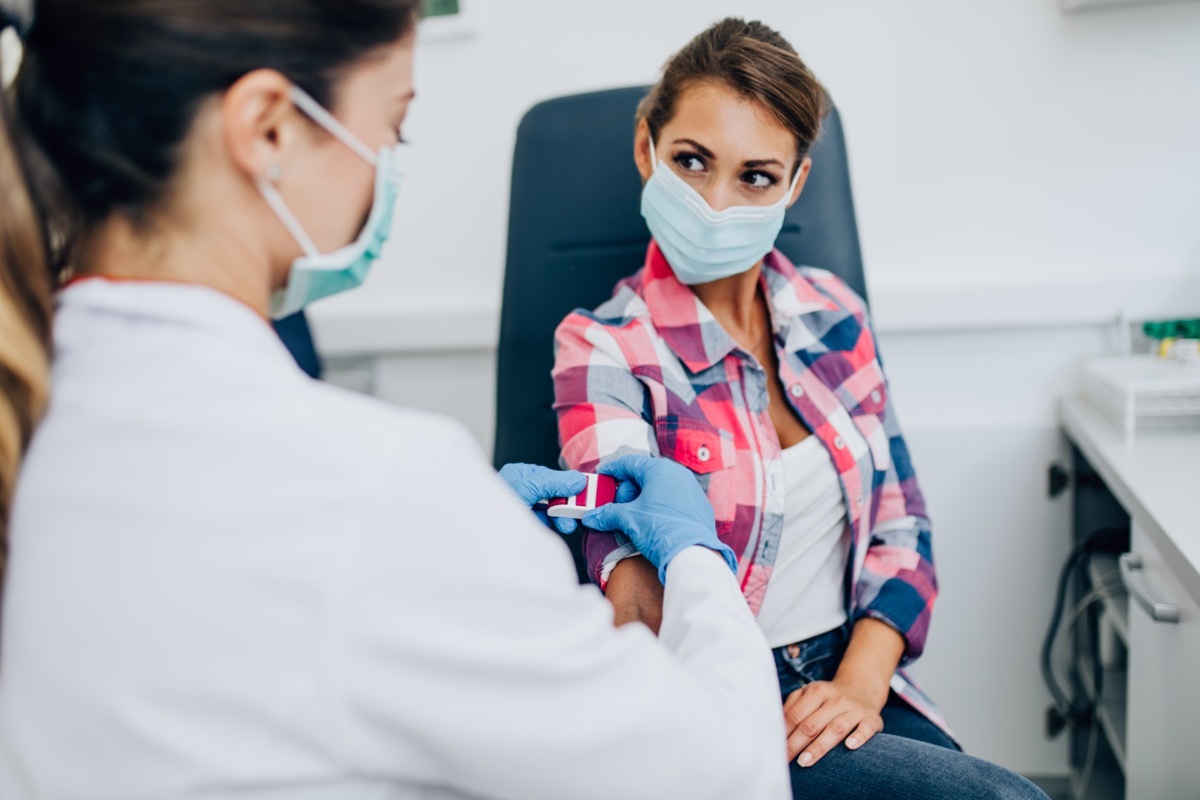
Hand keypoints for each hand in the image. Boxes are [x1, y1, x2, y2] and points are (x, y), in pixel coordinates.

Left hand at [497, 463, 587, 533]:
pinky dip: (553, 527)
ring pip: (549, 511)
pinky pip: (544, 525)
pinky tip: (557, 530)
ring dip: (561, 517)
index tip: (585, 490)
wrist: (475, 537)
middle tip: (578, 510)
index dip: (568, 483)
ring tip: (566, 525)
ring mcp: (522, 511)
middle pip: (552, 494)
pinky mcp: (523, 529)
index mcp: (518, 476)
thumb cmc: (491, 507)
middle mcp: (520, 491)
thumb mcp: (526, 489)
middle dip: (565, 503)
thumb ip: (552, 483)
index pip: (550, 476)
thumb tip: (577, 480)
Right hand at [581, 455, 736, 582]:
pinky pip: (674, 501)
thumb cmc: (660, 529)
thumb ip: (608, 514)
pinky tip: (654, 524)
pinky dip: (659, 507)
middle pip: (644, 475)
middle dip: (627, 490)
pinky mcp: (699, 507)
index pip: (629, 462)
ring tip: (634, 518)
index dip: (611, 470)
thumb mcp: (629, 519)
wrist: (692, 554)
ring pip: (660, 488)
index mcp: (660, 470)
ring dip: (643, 500)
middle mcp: (678, 474)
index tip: (601, 477)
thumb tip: (591, 517)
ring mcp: (691, 490)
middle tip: (616, 506)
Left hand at [783, 679, 884, 766]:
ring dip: (819, 746)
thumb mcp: (809, 694)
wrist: (862, 688)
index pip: (796, 715)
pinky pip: (865, 728)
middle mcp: (836, 699)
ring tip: (805, 761)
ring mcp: (854, 709)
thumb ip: (793, 706)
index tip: (774, 749)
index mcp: (817, 691)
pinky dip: (858, 737)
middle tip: (784, 760)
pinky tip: (849, 746)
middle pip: (812, 724)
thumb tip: (774, 726)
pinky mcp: (871, 719)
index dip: (784, 733)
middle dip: (796, 743)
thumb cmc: (829, 698)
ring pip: (835, 728)